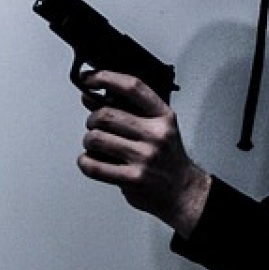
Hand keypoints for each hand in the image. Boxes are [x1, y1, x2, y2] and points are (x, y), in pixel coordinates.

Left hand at [78, 70, 211, 237]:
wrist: (184, 192)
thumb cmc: (168, 158)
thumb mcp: (155, 127)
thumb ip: (125, 111)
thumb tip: (90, 97)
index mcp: (163, 116)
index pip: (132, 87)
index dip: (106, 77)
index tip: (88, 77)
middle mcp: (156, 134)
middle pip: (106, 115)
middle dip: (92, 119)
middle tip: (94, 126)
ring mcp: (145, 157)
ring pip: (97, 138)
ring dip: (89, 140)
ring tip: (95, 145)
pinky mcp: (134, 179)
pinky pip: (95, 166)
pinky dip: (85, 161)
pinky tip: (89, 160)